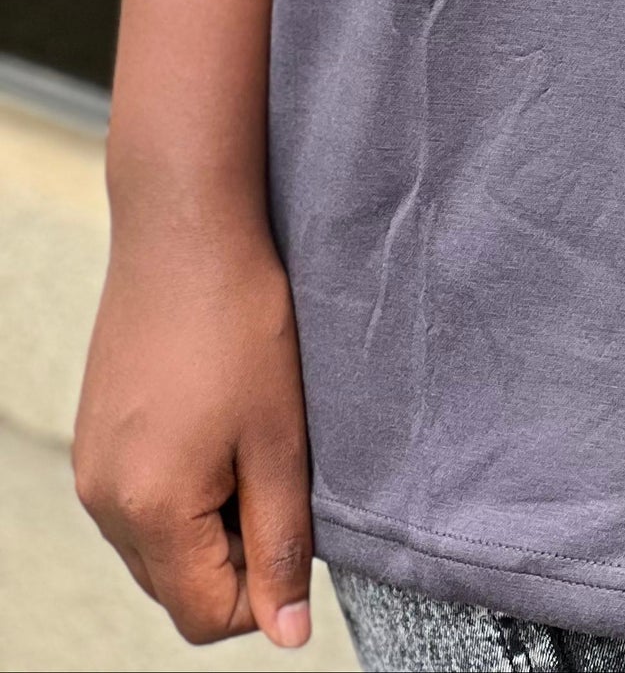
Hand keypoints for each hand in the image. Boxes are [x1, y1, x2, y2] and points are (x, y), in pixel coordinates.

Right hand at [74, 206, 314, 649]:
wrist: (185, 232)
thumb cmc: (241, 325)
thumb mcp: (280, 439)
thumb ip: (281, 540)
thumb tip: (288, 632)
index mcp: (149, 511)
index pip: (204, 617)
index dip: (264, 593)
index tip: (296, 526)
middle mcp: (103, 502)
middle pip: (176, 587)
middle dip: (234, 558)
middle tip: (276, 475)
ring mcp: (91, 468)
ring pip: (156, 545)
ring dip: (209, 522)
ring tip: (250, 443)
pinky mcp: (94, 436)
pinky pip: (137, 501)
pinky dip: (182, 489)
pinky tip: (218, 424)